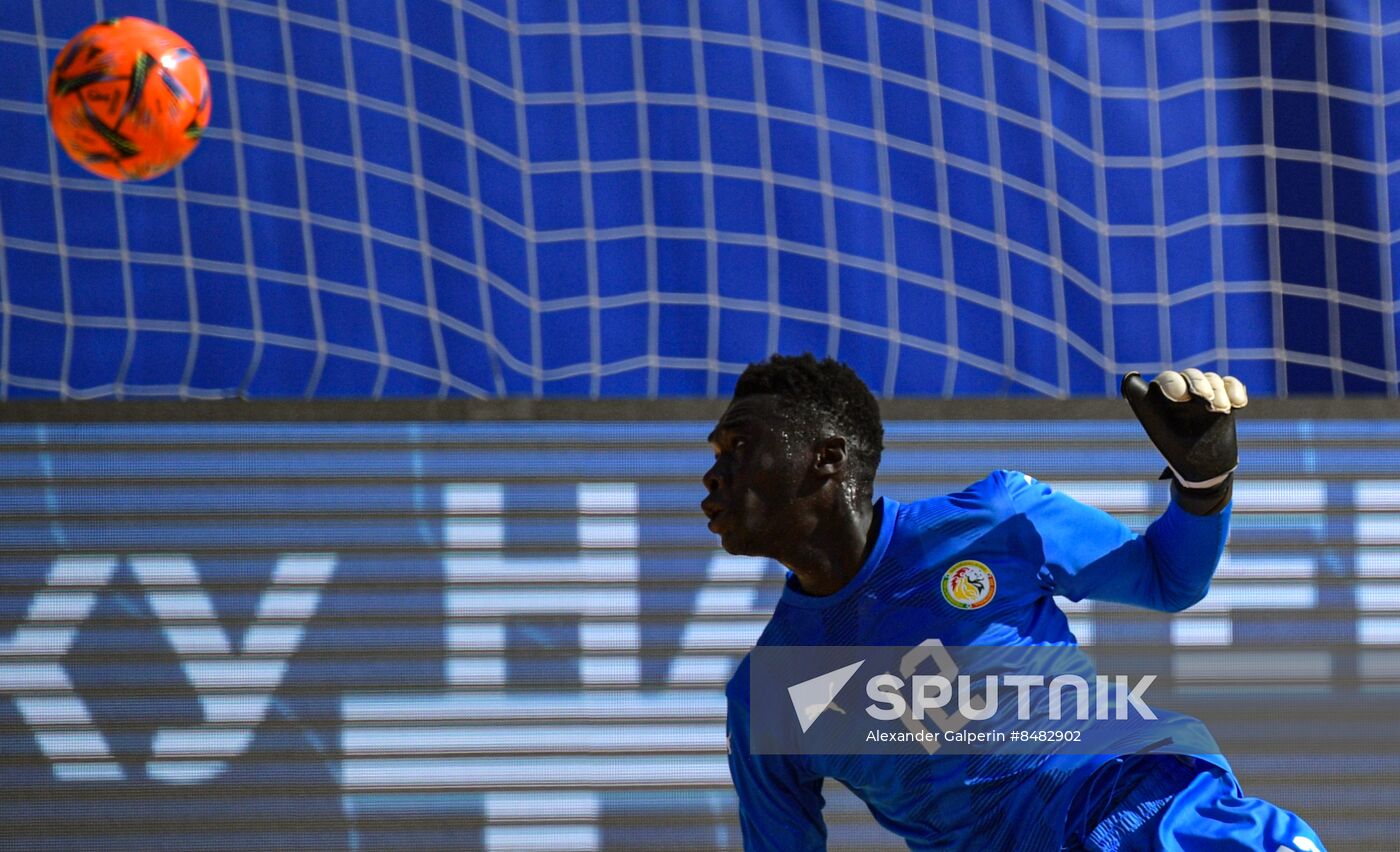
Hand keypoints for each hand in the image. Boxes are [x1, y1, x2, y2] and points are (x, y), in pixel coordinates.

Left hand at [1121, 369, 1247, 488]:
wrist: (1204, 470)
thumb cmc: (1176, 452)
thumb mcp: (1159, 432)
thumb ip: (1146, 407)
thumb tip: (1130, 381)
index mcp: (1162, 398)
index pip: (1166, 380)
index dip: (1172, 384)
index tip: (1180, 398)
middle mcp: (1182, 392)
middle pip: (1191, 375)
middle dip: (1200, 384)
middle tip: (1206, 401)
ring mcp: (1204, 394)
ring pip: (1211, 379)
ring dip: (1218, 390)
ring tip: (1221, 411)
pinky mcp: (1225, 399)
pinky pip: (1231, 384)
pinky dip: (1235, 389)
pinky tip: (1238, 404)